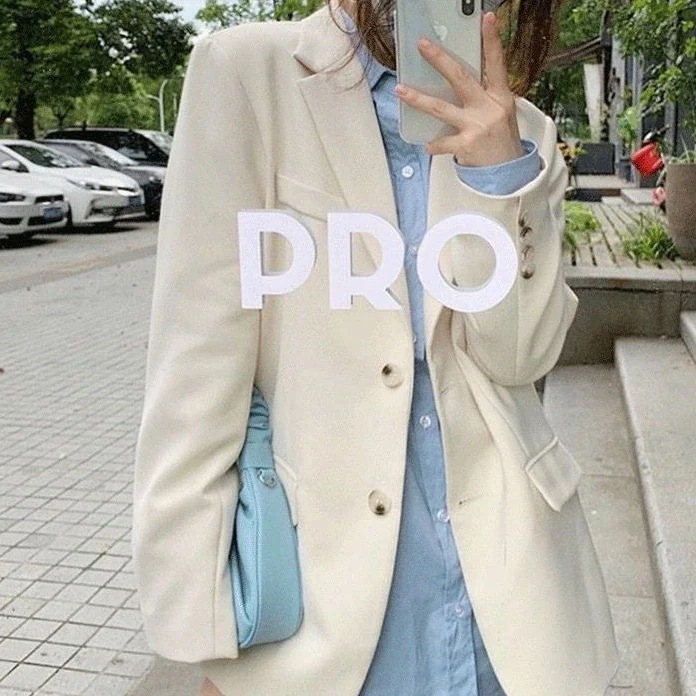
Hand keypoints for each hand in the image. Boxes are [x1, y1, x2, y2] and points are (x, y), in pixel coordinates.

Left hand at [395, 12, 523, 166]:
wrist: (509, 172)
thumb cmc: (502, 139)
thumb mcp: (501, 112)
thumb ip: (483, 95)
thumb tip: (457, 79)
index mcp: (500, 97)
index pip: (497, 63)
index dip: (492, 40)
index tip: (486, 19)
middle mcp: (488, 108)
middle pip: (460, 78)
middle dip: (440, 59)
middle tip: (423, 45)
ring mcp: (476, 127)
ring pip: (441, 108)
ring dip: (418, 99)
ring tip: (401, 90)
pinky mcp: (466, 146)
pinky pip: (443, 142)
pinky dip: (434, 144)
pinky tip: (427, 145)